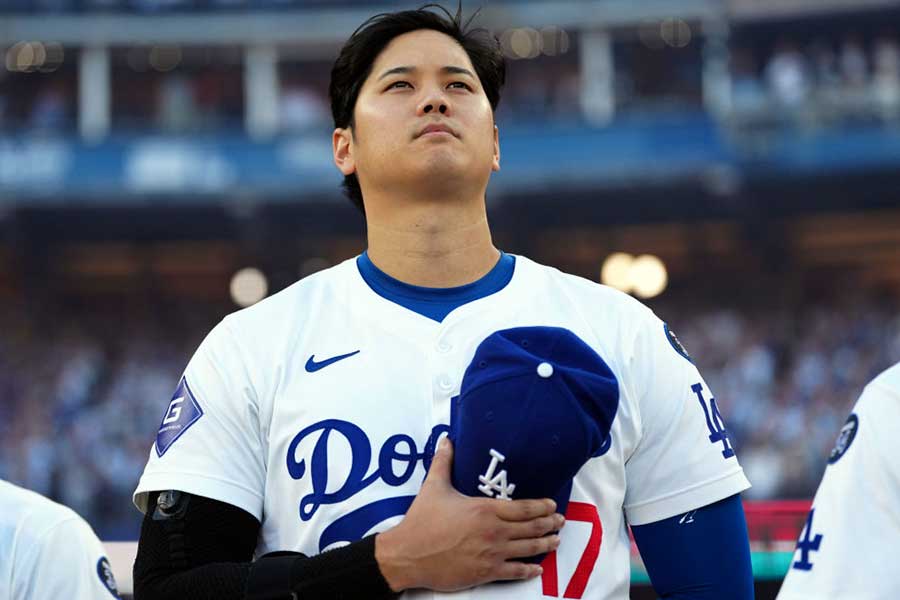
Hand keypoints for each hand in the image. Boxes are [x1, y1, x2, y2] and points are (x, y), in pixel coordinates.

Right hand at [375, 438, 563, 591]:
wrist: (408, 554)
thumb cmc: (421, 521)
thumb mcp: (434, 486)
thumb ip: (444, 462)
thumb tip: (447, 440)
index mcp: (484, 509)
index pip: (523, 508)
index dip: (542, 507)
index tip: (552, 505)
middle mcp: (493, 531)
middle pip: (531, 528)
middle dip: (549, 524)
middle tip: (560, 522)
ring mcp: (491, 553)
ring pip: (528, 549)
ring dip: (545, 544)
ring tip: (556, 541)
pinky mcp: (485, 572)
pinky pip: (514, 571)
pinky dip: (529, 569)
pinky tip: (537, 568)